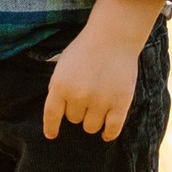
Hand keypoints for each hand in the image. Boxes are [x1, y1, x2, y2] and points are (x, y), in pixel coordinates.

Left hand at [42, 0, 163, 142]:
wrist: (114, 36)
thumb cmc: (86, 47)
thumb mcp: (63, 64)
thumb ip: (58, 86)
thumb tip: (57, 109)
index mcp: (60, 86)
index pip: (51, 115)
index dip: (51, 127)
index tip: (51, 135)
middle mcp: (78, 97)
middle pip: (74, 119)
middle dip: (78, 110)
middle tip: (86, 96)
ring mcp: (100, 102)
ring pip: (91, 127)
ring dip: (92, 120)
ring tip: (97, 107)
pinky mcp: (120, 104)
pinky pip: (112, 129)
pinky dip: (108, 134)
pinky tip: (106, 133)